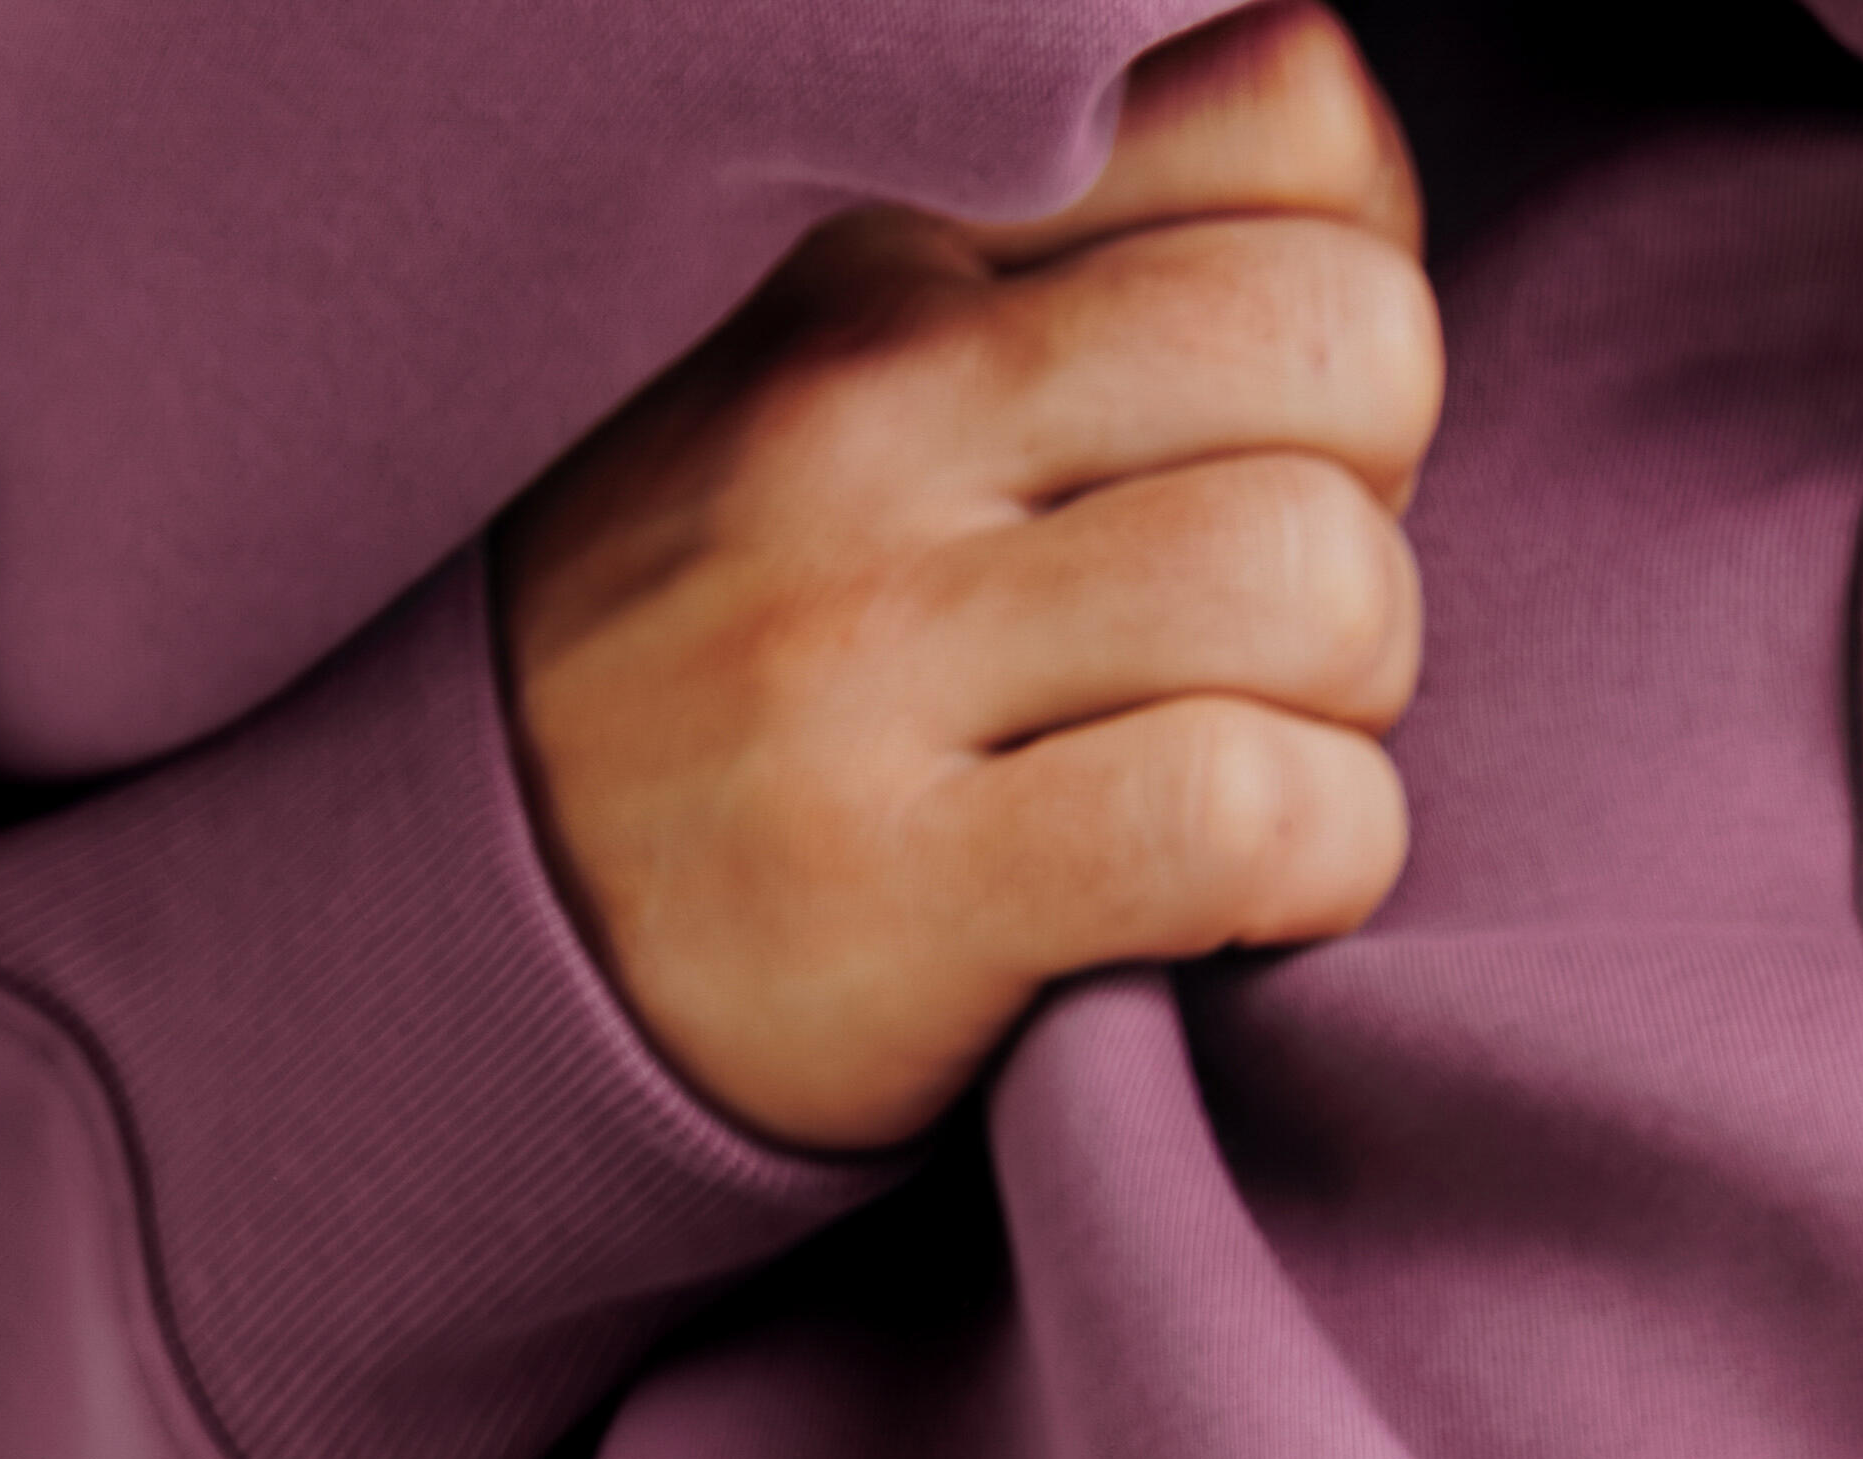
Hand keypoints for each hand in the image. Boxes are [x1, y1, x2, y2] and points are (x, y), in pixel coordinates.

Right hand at [496, 4, 1440, 1154]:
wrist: (480, 936)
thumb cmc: (749, 664)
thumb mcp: (861, 391)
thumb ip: (1075, 288)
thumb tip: (1356, 255)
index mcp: (887, 243)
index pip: (1294, 118)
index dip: (1359, 292)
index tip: (1274, 434)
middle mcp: (870, 404)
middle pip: (1354, 348)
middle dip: (1381, 506)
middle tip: (1271, 636)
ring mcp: (871, 646)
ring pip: (1323, 582)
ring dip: (1355, 711)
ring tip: (1245, 764)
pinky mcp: (905, 888)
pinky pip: (1249, 815)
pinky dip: (1321, 864)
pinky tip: (1250, 892)